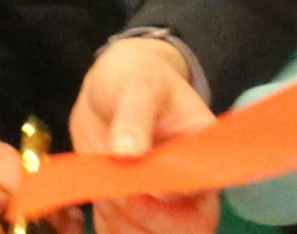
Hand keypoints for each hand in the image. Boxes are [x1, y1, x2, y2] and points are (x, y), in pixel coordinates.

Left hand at [72, 39, 216, 233]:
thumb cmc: (135, 77)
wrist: (111, 87)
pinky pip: (124, 233)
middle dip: (146, 219)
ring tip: (101, 183)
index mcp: (201, 150)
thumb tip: (127, 153)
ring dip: (120, 222)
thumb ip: (135, 115)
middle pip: (188, 228)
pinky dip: (106, 226)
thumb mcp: (137, 83)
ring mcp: (164, 202)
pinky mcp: (135, 210)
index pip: (201, 192)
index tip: (134, 185)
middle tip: (112, 194)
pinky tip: (95, 197)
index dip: (171, 202)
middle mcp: (190, 184)